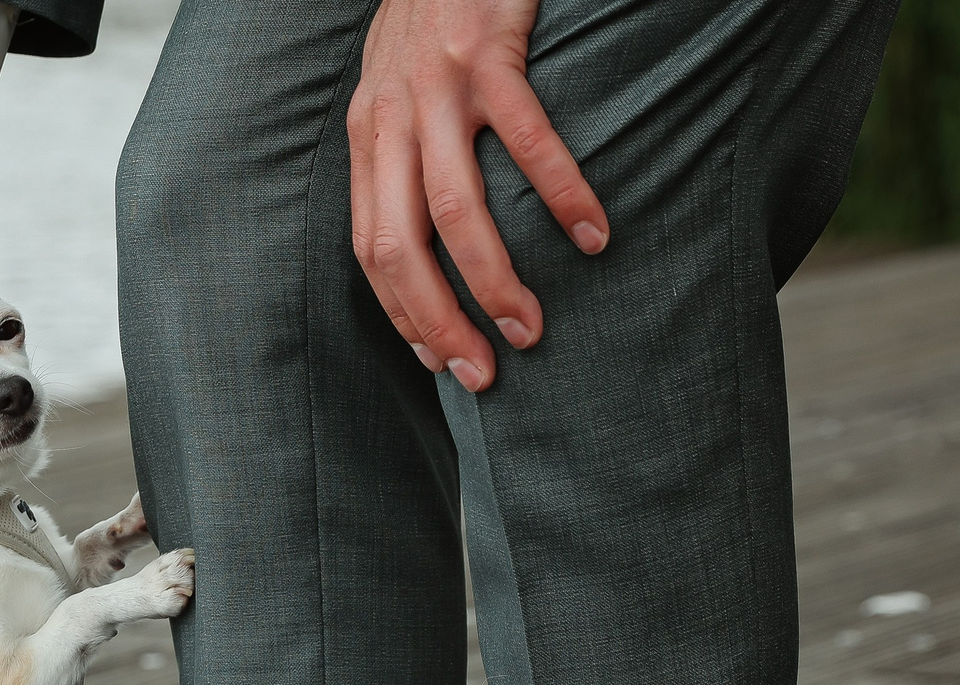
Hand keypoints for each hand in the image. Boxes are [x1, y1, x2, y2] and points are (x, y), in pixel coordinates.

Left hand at [346, 0, 607, 391]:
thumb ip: (408, 153)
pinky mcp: (487, 52)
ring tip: (529, 328)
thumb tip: (434, 240)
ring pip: (454, 211)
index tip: (437, 361)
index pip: (368, 249)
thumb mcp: (397, 88)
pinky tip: (591, 235)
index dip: (400, 312)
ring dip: (491, 280)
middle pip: (399, 248)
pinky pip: (526, 140)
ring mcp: (436, 88)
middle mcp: (389, 121)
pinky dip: (560, 193)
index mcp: (368, 138)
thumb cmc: (438, 17)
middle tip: (481, 374)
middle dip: (437, 321)